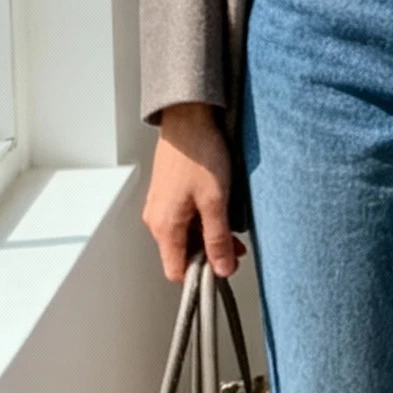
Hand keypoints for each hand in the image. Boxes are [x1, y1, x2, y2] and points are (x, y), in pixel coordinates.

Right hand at [142, 102, 244, 281]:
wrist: (189, 118)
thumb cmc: (199, 153)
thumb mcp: (215, 201)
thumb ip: (218, 239)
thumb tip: (221, 268)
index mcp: (164, 226)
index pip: (176, 271)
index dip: (200, 275)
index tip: (223, 267)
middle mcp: (156, 220)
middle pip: (181, 254)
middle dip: (209, 254)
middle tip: (236, 246)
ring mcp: (160, 206)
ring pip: (184, 237)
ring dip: (207, 236)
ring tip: (231, 226)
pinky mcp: (167, 195)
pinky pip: (182, 220)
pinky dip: (201, 221)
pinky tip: (218, 209)